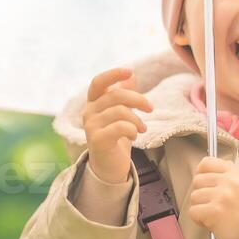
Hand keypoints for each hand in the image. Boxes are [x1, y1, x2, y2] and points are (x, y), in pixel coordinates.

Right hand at [83, 66, 152, 183]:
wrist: (109, 166)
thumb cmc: (116, 138)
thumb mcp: (121, 114)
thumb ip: (123, 95)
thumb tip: (131, 76)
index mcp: (93, 103)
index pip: (99, 82)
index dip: (113, 74)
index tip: (130, 72)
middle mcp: (88, 112)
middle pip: (116, 96)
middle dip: (138, 99)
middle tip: (150, 108)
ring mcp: (91, 126)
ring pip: (120, 111)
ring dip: (137, 119)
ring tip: (142, 128)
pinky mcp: (97, 140)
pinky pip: (120, 127)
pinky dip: (132, 129)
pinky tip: (134, 135)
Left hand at [188, 156, 238, 238]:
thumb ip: (228, 176)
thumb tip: (208, 165)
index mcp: (236, 174)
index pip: (207, 162)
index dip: (201, 173)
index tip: (204, 183)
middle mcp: (230, 182)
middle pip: (197, 180)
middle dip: (201, 195)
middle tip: (213, 206)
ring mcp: (222, 196)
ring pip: (194, 197)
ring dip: (200, 208)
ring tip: (215, 215)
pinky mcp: (214, 211)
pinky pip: (193, 212)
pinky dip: (199, 220)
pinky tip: (212, 223)